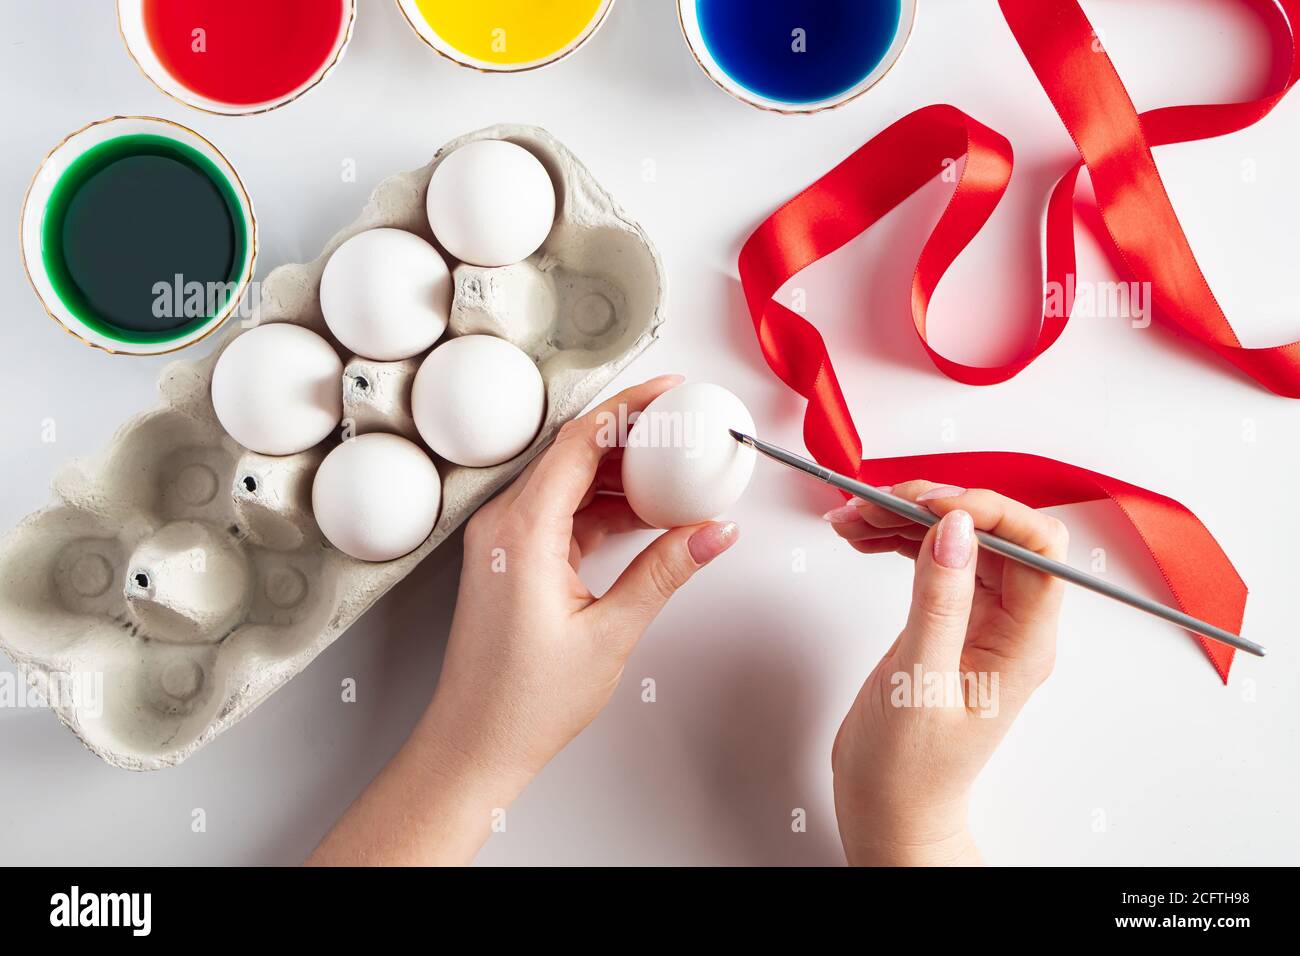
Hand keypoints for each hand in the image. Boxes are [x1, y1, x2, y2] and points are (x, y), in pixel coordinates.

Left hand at [308, 375, 738, 864]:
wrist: (473, 746)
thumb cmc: (522, 703)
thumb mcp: (610, 633)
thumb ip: (665, 572)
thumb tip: (712, 532)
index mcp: (522, 532)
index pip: (578, 441)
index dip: (628, 406)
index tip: (669, 390)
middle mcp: (505, 525)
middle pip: (573, 452)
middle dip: (631, 434)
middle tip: (683, 427)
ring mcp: (505, 541)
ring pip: (568, 481)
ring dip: (620, 473)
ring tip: (675, 471)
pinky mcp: (513, 559)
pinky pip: (562, 512)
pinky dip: (603, 507)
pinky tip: (644, 515)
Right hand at [824, 482, 1066, 865]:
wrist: (889, 807)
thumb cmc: (909, 769)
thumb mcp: (919, 683)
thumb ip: (939, 601)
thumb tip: (955, 529)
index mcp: (1024, 643)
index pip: (1037, 548)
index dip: (990, 511)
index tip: (932, 503)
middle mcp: (1010, 625)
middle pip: (993, 533)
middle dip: (935, 506)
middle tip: (878, 503)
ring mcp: (979, 620)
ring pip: (957, 540)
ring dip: (906, 519)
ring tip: (856, 517)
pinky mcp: (947, 620)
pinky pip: (933, 561)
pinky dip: (897, 541)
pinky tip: (864, 537)